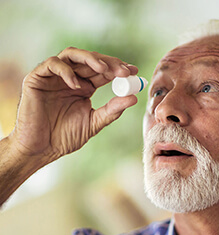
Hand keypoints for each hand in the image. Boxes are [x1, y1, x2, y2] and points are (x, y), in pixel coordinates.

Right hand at [10, 47, 138, 163]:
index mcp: (84, 87)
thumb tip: (134, 98)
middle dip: (109, 63)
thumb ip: (112, 110)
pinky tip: (78, 85)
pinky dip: (66, 71)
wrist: (41, 149)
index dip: (118, 69)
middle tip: (123, 71)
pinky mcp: (37, 78)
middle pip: (91, 60)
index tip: (133, 72)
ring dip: (90, 59)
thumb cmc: (65, 137)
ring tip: (104, 69)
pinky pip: (52, 64)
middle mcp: (71, 79)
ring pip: (72, 55)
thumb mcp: (94, 123)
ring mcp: (54, 77)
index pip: (103, 72)